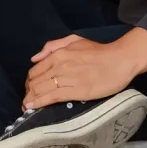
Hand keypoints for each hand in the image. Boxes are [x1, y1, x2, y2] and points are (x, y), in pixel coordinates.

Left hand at [23, 36, 137, 109]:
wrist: (119, 61)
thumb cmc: (98, 51)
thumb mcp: (75, 39)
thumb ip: (53, 46)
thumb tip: (34, 58)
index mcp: (59, 53)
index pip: (35, 70)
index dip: (29, 81)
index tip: (30, 88)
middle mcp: (60, 65)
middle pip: (35, 82)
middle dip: (28, 92)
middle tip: (29, 99)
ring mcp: (67, 79)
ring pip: (41, 90)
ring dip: (30, 99)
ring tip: (27, 106)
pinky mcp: (76, 91)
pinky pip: (52, 98)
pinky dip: (39, 103)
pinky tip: (32, 107)